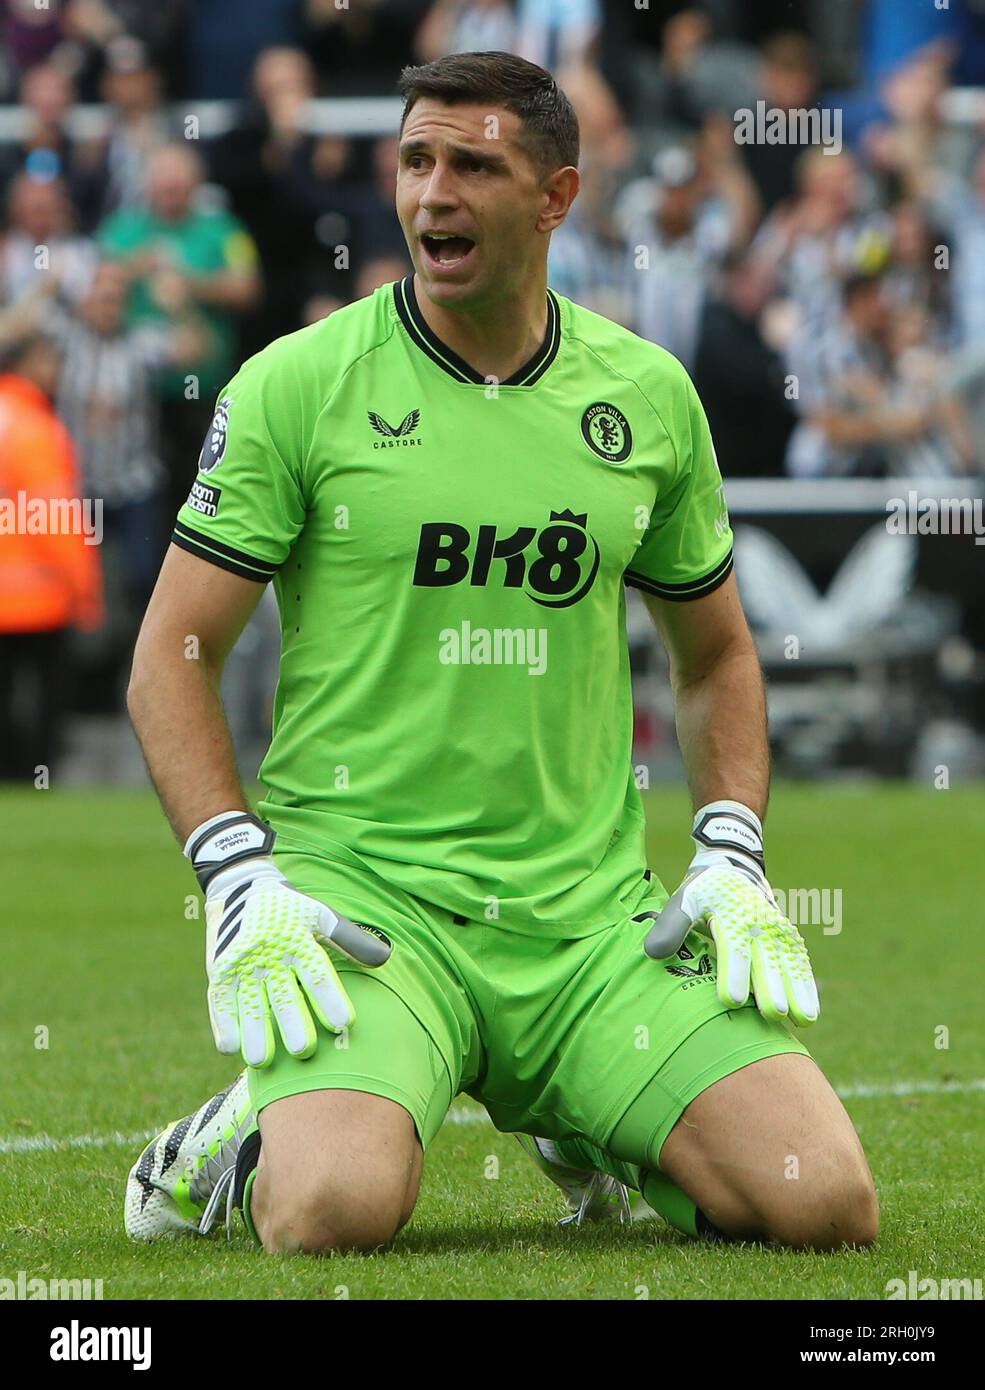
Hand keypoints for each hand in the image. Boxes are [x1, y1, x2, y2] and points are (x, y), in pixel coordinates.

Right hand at [187, 813, 390, 1067]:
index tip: (345, 1023)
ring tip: (261, 1060)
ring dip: (254, 1031)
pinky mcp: (219, 971)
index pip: (317, 971)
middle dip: (292, 1022)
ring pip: (248, 1001)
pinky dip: (223, 1023)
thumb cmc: (290, 909)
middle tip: (304, 1050)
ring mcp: (241, 963)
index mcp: (297, 938)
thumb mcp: (321, 916)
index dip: (330, 997)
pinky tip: (230, 1047)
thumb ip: (351, 939)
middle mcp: (269, 952)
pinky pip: (219, 1000)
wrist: (239, 886)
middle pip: (282, 992)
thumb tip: (385, 958)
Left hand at [641, 802, 819, 1026]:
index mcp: (732, 915)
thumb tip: (653, 953)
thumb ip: (671, 925)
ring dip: (798, 992)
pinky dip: (807, 986)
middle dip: (772, 988)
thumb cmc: (703, 891)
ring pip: (789, 964)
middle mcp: (759, 923)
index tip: (732, 1000)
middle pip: (766, 960)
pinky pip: (800, 963)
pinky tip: (811, 1012)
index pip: (733, 947)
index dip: (733, 974)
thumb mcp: (685, 899)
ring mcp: (777, 931)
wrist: (734, 867)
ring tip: (804, 1021)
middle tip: (775, 1014)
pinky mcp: (788, 938)